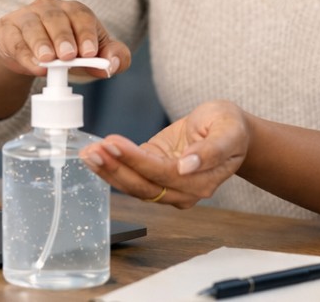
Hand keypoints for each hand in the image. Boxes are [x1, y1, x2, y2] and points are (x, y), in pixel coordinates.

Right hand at [0, 0, 130, 78]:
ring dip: (41, 43)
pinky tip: (34, 65)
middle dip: (63, 37)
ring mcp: (26, 18)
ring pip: (33, 26)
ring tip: (48, 60)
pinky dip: (25, 55)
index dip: (87, 34)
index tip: (89, 53)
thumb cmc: (64, 52)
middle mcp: (49, 8)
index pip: (82, 16)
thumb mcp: (90, 55)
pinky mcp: (8, 31)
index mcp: (74, 11)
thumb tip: (114, 64)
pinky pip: (16, 41)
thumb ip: (112, 56)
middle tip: (68, 56)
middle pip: (56, 18)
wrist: (26, 55)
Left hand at [80, 100, 249, 208]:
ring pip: (133, 186)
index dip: (136, 160)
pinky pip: (131, 177)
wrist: (230, 131)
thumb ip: (211, 150)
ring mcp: (168, 187)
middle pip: (143, 186)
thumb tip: (187, 166)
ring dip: (108, 170)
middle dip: (115, 168)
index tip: (114, 143)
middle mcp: (183, 191)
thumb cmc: (231, 128)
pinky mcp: (156, 175)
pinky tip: (95, 155)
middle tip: (94, 150)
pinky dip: (111, 167)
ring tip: (88, 153)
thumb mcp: (229, 130)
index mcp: (201, 181)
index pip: (162, 174)